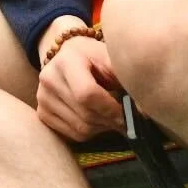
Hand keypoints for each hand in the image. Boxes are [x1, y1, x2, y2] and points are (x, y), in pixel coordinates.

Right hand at [36, 23, 123, 141]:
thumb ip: (126, 79)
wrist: (65, 53)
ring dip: (102, 128)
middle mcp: (48, 79)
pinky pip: (71, 134)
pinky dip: (90, 131)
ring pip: (80, 128)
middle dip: (110, 120)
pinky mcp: (42, 113)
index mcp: (66, 61)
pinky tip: (96, 118)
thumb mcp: (109, 58)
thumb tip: (145, 111)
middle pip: (85, 115)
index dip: (110, 108)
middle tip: (125, 118)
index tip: (127, 112)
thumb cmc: (93, 56)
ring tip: (111, 116)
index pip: (87, 94)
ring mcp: (42, 98)